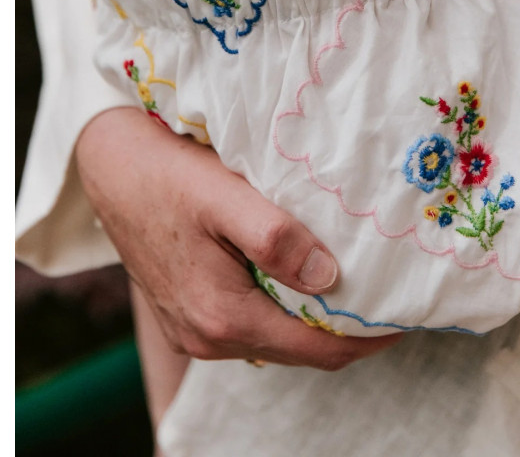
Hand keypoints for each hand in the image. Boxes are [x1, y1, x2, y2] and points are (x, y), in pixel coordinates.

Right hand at [76, 107, 401, 368]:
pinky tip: (304, 278)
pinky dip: (286, 310)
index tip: (407, 314)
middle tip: (391, 295)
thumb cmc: (167, 176)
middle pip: (300, 349)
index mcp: (222, 316)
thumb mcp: (224, 196)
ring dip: (316, 319)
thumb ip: (277, 238)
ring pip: (276, 338)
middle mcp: (207, 337)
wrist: (112, 169)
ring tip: (357, 284)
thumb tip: (329, 277)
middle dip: (349, 329)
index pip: (318, 348)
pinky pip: (251, 325)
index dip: (369, 337)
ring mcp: (194, 330)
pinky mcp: (187, 314)